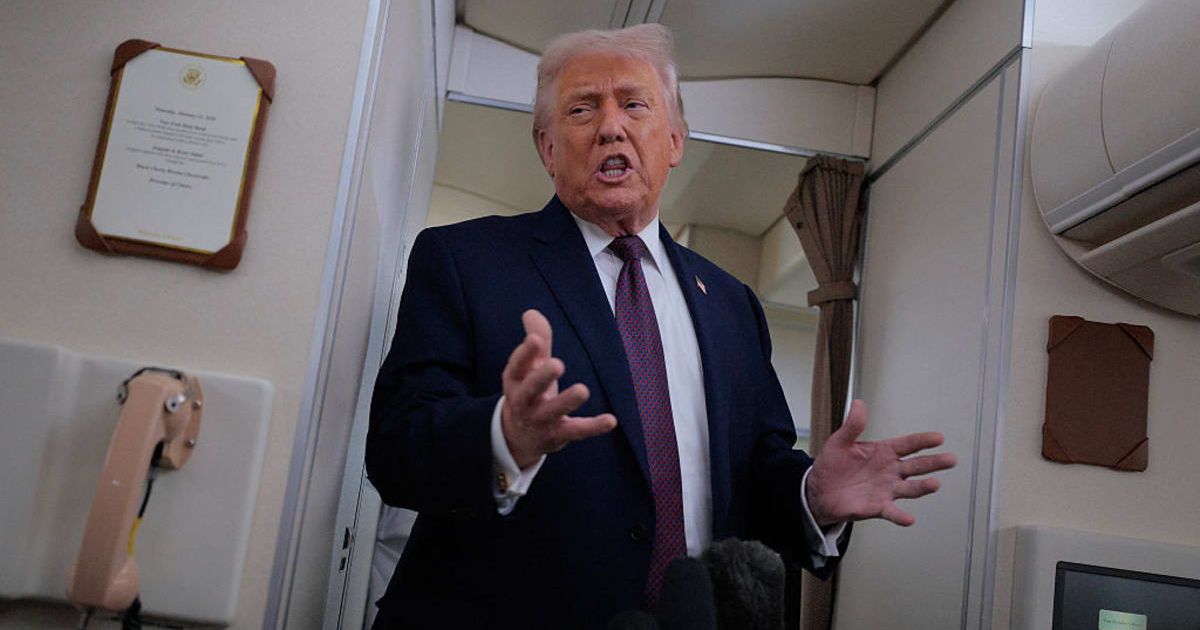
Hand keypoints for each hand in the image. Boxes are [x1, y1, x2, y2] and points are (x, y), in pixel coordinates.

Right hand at [501, 309, 617, 467]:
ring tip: (582, 390)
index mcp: (515, 380)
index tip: (535, 339)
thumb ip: (536, 340)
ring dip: (566, 401)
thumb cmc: (528, 390)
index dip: (525, 353)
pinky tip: (611, 420)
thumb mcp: (529, 367)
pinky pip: (576, 431)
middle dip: (541, 377)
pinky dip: (593, 427)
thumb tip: (531, 312)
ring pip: (553, 411)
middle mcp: (524, 401)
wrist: (518, 435)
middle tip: (557, 364)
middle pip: (529, 390)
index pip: (516, 365)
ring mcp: (540, 420)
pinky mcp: (557, 435)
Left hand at [805, 399, 956, 527]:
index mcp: (884, 452)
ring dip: (923, 487)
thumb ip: (853, 425)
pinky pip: (892, 512)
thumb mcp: (840, 441)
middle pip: (917, 465)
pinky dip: (900, 516)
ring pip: (911, 488)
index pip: (908, 444)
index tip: (939, 438)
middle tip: (950, 459)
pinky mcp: (878, 507)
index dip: (923, 441)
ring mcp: (887, 489)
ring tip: (934, 484)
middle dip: (934, 463)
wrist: (821, 490)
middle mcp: (891, 471)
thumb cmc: (834, 464)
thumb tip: (859, 403)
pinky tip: (909, 519)